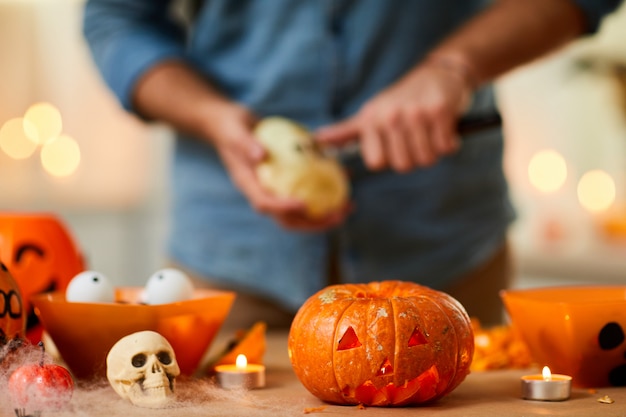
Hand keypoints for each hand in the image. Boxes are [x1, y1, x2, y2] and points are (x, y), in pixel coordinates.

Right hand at [205, 104, 349, 230]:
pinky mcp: (286, 180)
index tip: (304, 204)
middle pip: (287, 218)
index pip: (265, 204)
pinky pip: (307, 190)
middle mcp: (263, 191)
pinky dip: (326, 190)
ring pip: (301, 211)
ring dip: (325, 213)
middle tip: (338, 215)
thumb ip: (246, 144)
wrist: (230, 125)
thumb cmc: (230, 127)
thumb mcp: (235, 131)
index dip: (284, 208)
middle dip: (314, 222)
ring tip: (348, 206)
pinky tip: (346, 181)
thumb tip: (260, 155)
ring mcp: (275, 188)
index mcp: (248, 184)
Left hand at [316, 58, 472, 171]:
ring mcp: (415, 113)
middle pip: (403, 165)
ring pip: (425, 159)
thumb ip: (345, 132)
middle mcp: (390, 115)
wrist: (437, 73)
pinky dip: (448, 142)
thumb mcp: (370, 114)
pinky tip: (442, 128)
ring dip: (432, 151)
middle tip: (415, 138)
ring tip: (428, 132)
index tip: (394, 144)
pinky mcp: (439, 111)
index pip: (376, 164)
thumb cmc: (401, 100)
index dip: (389, 159)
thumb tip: (317, 140)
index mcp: (370, 119)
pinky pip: (444, 148)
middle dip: (413, 158)